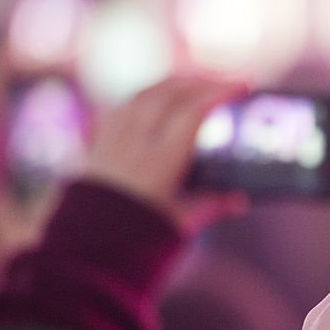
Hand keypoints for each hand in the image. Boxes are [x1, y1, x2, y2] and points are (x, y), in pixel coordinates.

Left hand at [82, 75, 248, 232]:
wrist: (85, 249)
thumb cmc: (135, 240)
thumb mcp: (181, 223)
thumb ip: (212, 204)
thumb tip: (240, 200)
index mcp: (159, 162)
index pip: (192, 112)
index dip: (220, 93)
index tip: (244, 84)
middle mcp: (134, 143)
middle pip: (170, 93)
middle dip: (203, 80)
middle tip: (228, 80)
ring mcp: (112, 139)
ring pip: (144, 93)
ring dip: (175, 82)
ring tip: (198, 82)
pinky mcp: (98, 142)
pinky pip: (123, 105)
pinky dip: (146, 95)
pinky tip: (159, 97)